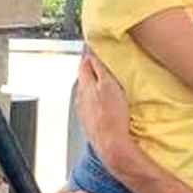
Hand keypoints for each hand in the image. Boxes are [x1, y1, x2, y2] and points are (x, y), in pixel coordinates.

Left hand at [75, 52, 133, 172]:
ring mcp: (84, 111)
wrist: (112, 144)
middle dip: (92, 69)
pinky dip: (97, 99)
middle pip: (84, 77)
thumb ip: (99, 68)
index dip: (90, 54)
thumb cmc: (112, 116)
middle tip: (103, 62)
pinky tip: (106, 103)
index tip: (95, 47)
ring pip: (87, 92)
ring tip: (106, 82)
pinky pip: (91, 105)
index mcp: (84, 86)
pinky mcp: (89, 122)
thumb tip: (92, 53)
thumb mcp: (108, 85)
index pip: (84, 64)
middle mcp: (80, 98)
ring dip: (94, 85)